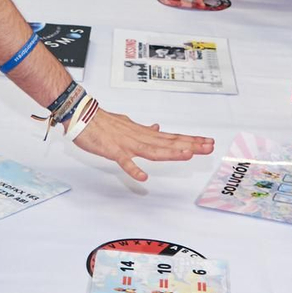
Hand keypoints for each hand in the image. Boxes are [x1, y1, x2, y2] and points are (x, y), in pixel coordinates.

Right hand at [73, 107, 213, 181]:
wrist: (82, 115)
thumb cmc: (103, 122)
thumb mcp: (128, 124)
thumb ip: (144, 129)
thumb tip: (157, 127)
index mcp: (144, 133)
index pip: (171, 137)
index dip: (190, 140)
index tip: (206, 142)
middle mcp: (140, 137)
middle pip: (168, 142)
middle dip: (190, 145)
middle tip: (209, 147)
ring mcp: (127, 144)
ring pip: (152, 150)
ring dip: (170, 152)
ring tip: (187, 154)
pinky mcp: (113, 150)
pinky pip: (124, 162)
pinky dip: (134, 169)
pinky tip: (144, 177)